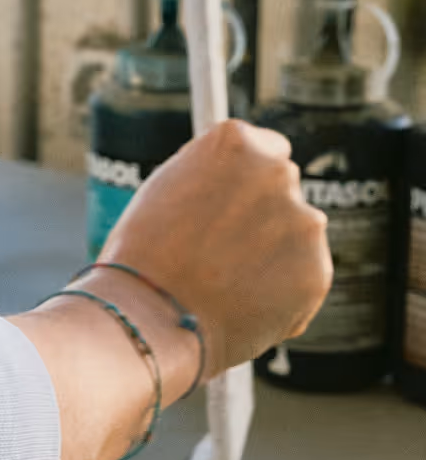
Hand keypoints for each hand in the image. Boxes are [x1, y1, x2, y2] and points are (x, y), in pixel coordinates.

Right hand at [105, 120, 331, 376]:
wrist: (151, 318)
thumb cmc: (144, 254)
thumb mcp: (168, 188)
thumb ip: (213, 174)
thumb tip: (236, 177)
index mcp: (237, 141)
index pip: (266, 149)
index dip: (244, 183)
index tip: (227, 206)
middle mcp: (277, 171)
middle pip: (283, 189)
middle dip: (261, 215)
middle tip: (219, 250)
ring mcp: (303, 222)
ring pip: (296, 235)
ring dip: (273, 253)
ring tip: (225, 283)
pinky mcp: (316, 272)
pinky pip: (303, 278)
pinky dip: (281, 292)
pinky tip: (242, 304)